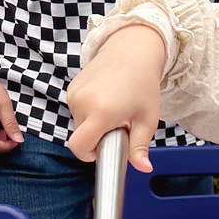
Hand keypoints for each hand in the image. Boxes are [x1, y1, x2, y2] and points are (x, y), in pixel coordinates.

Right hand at [66, 26, 165, 169]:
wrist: (132, 50)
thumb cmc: (143, 84)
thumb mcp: (147, 119)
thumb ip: (140, 146)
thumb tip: (143, 168)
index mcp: (101, 113)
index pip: (79, 147)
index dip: (90, 155)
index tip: (105, 149)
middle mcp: (82, 102)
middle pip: (80, 137)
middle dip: (97, 138)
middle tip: (119, 125)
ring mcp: (74, 93)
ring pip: (79, 124)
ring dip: (94, 124)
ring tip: (114, 109)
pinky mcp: (71, 87)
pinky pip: (77, 110)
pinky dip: (90, 112)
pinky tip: (106, 100)